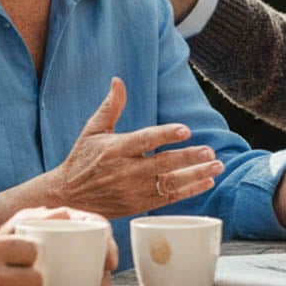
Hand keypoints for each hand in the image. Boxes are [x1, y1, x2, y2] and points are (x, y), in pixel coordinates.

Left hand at [0, 206, 118, 285]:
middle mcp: (70, 242)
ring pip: (94, 271)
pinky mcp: (63, 281)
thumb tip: (62, 214)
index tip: (110, 262)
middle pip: (99, 252)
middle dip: (106, 270)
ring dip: (101, 285)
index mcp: (63, 224)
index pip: (96, 226)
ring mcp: (68, 262)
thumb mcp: (15, 229)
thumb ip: (33, 218)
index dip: (109, 242)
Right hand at [50, 77, 223, 216]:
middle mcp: (125, 171)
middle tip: (209, 151)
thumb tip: (118, 80)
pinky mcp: (138, 205)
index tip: (185, 130)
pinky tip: (206, 183)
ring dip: (195, 175)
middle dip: (188, 158)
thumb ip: (111, 106)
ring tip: (216, 167)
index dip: (165, 135)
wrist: (69, 196)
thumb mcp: (93, 130)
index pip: (145, 140)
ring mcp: (133, 190)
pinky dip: (189, 191)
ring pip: (169, 183)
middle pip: (162, 164)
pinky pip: (168, 199)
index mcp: (115, 149)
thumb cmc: (82, 159)